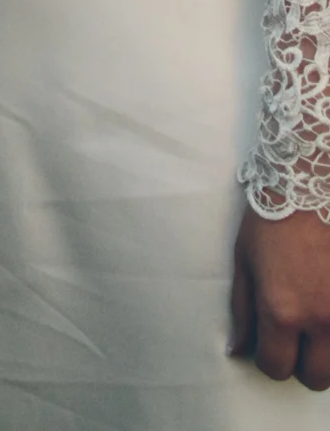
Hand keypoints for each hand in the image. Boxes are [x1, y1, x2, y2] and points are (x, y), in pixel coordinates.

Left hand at [231, 202, 329, 387]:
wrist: (310, 183)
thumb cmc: (272, 217)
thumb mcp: (245, 260)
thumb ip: (242, 310)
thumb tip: (238, 350)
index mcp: (281, 311)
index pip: (276, 368)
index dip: (270, 359)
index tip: (271, 342)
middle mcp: (319, 319)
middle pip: (314, 377)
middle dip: (301, 363)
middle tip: (296, 336)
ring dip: (326, 351)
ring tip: (315, 319)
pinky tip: (328, 302)